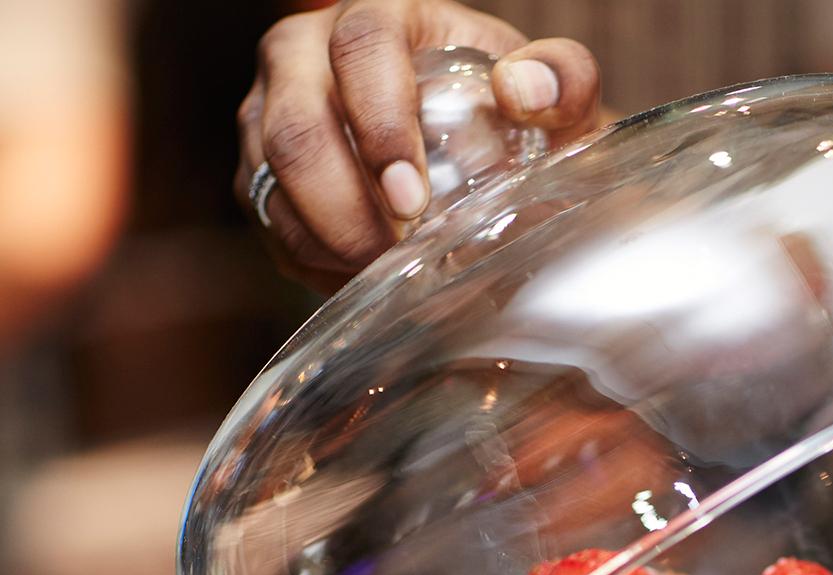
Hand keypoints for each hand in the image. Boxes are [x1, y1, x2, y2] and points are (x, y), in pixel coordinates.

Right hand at [236, 0, 603, 291]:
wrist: (484, 147)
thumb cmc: (510, 113)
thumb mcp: (552, 91)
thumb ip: (562, 79)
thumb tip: (522, 91)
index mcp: (376, 19)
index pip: (359, 49)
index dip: (379, 125)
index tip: (413, 196)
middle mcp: (305, 56)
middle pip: (296, 127)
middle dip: (344, 203)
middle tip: (398, 252)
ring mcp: (270, 114)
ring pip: (270, 182)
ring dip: (331, 240)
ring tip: (390, 273)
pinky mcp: (260, 173)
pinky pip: (270, 224)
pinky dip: (318, 262)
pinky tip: (369, 279)